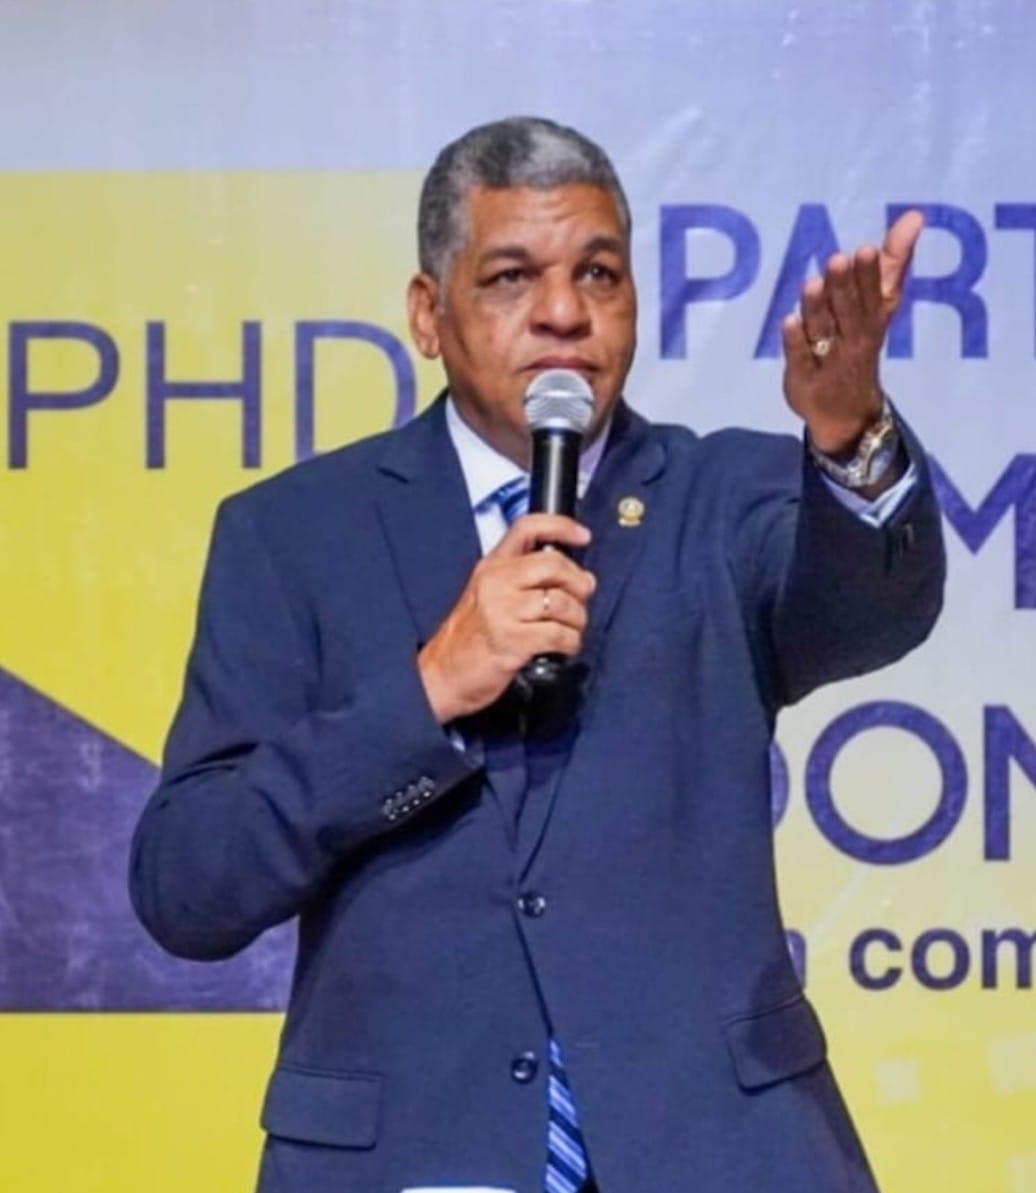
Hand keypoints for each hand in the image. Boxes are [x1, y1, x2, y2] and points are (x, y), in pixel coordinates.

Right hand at [417, 514, 595, 723]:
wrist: (443, 674)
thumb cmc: (471, 639)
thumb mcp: (491, 596)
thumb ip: (529, 581)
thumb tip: (583, 579)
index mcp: (491, 567)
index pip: (527, 528)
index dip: (561, 526)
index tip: (583, 536)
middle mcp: (496, 582)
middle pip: (554, 564)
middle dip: (579, 583)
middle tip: (581, 599)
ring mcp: (502, 611)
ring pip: (562, 602)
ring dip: (577, 619)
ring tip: (571, 629)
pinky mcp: (512, 641)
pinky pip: (559, 634)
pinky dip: (570, 642)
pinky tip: (564, 647)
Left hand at [781, 209, 923, 454]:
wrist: (848, 414)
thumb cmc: (860, 345)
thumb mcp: (880, 308)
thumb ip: (893, 262)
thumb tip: (913, 216)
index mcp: (872, 322)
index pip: (874, 296)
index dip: (869, 275)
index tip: (866, 249)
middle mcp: (852, 341)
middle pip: (848, 312)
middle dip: (844, 287)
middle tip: (838, 259)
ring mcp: (827, 360)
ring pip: (823, 331)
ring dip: (818, 309)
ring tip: (812, 284)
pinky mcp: (803, 377)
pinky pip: (800, 358)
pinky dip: (795, 342)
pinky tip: (788, 321)